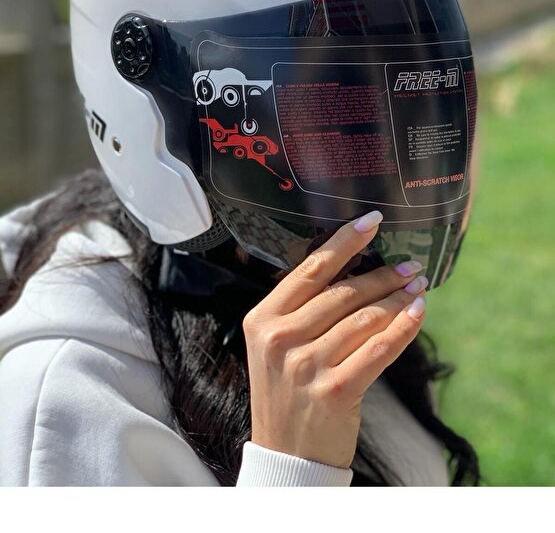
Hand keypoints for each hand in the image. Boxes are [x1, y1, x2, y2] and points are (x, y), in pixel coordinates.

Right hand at [242, 211, 427, 469]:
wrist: (287, 459)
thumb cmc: (286, 395)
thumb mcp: (276, 347)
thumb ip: (302, 311)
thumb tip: (355, 271)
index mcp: (262, 319)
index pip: (309, 269)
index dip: (344, 242)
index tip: (372, 221)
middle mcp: (280, 339)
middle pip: (343, 292)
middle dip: (383, 275)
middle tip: (410, 265)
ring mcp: (306, 366)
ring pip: (365, 318)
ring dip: (398, 299)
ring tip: (418, 288)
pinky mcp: (335, 391)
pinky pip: (379, 349)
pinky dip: (403, 328)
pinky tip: (418, 314)